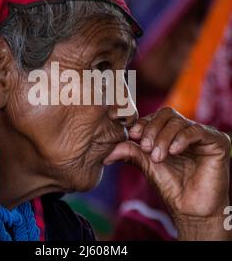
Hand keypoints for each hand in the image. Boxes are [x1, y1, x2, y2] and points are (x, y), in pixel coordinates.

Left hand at [104, 107, 231, 239]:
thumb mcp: (146, 164)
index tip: (133, 134)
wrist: (190, 208)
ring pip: (178, 122)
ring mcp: (201, 134)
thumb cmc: (169, 185)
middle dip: (152, 129)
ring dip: (164, 138)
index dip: (143, 123)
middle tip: (146, 148)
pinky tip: (174, 151)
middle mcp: (185, 130)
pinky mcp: (216, 141)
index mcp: (170, 132)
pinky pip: (196, 130)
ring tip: (158, 157)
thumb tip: (107, 152)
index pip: (155, 116)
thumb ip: (130, 152)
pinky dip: (181, 139)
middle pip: (166, 114)